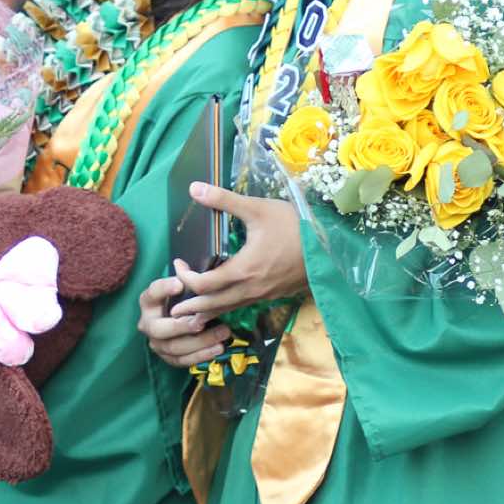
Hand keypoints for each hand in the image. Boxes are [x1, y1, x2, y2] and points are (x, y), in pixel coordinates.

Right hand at [137, 269, 234, 368]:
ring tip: (222, 334)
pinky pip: (183, 361)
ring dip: (199, 342)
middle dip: (181, 327)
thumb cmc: (181, 300)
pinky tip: (219, 348)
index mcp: (149, 301)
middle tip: (200, 322)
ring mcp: (157, 343)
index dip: (164, 289)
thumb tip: (181, 264)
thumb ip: (184, 279)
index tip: (180, 284)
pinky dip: (201, 356)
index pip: (153, 293)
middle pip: (159, 329)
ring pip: (173, 347)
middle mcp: (148, 323)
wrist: (178, 320)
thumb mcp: (182, 287)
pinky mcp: (168, 358)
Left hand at [168, 187, 308, 316]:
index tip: (178, 264)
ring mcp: (263, 295)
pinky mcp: (273, 296)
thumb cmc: (293, 225)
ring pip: (229, 310)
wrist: (330, 246)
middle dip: (191, 307)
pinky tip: (223, 305)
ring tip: (191, 315)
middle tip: (173, 308)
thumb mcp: (257, 208)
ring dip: (208, 312)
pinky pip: (243, 307)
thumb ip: (223, 200)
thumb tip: (194, 188)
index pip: (204, 284)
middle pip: (213, 305)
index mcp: (243, 270)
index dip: (186, 278)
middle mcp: (251, 289)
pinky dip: (226, 309)